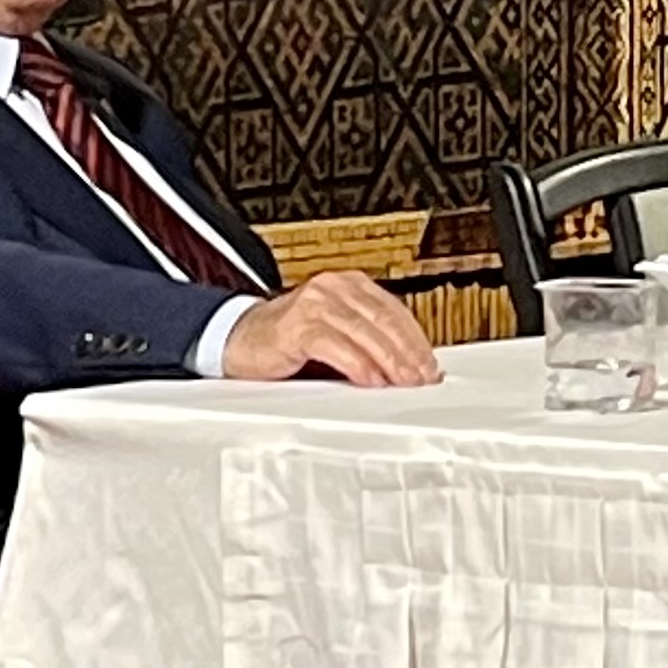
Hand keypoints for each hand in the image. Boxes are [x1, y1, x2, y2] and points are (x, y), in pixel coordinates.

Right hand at [221, 269, 443, 387]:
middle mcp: (334, 287)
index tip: (430, 365)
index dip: (416, 339)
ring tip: (405, 382)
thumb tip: (407, 366)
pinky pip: (336, 345)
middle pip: (384, 319)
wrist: (236, 339)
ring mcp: (315, 303)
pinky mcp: (297, 325)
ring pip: (365, 332)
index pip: (394, 310)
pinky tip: (371, 380)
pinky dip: (358, 364)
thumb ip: (366, 340)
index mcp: (349, 285)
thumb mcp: (335, 334)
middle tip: (423, 378)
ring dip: (390, 361)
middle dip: (409, 352)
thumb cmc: (288, 340)